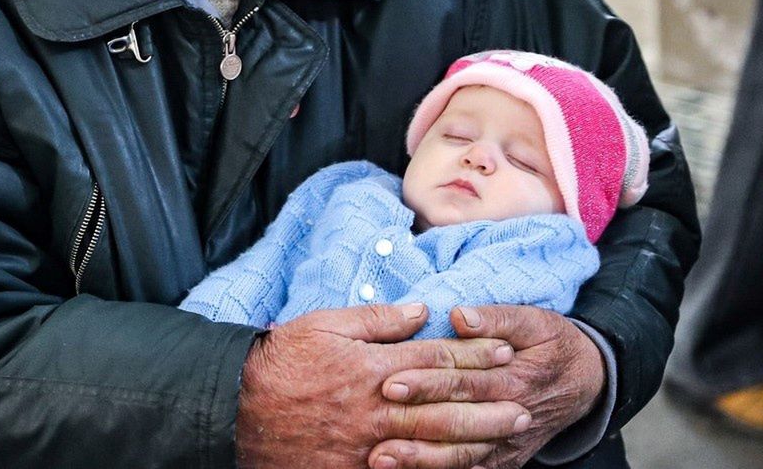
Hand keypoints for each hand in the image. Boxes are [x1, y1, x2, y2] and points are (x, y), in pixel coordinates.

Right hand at [236, 303, 525, 468]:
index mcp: (373, 368)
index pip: (434, 358)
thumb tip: (421, 310)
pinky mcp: (356, 468)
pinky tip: (462, 464)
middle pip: (443, 404)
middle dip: (487, 402)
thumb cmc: (282, 360)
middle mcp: (377, 407)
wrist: (239, 409)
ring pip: (433, 441)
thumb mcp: (324, 324)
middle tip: (524, 401)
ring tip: (508, 433)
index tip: (505, 349)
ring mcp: (369, 444)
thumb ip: (375, 320)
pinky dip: (435, 467)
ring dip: (475, 436)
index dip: (472, 352)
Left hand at [370, 305, 605, 468]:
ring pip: (461, 456)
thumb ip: (495, 318)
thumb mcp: (533, 321)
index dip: (427, 383)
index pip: (463, 382)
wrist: (586, 381)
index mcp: (513, 378)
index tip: (390, 382)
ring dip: (421, 460)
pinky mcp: (506, 461)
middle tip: (376, 420)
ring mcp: (508, 445)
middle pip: (456, 421)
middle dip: (414, 423)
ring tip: (382, 458)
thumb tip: (459, 315)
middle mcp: (509, 416)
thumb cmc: (552, 343)